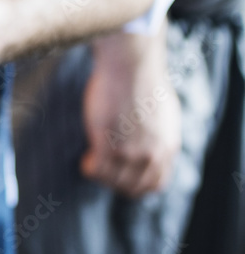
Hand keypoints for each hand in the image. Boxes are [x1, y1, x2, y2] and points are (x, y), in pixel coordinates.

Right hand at [80, 26, 181, 196]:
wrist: (131, 66)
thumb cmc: (144, 80)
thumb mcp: (165, 114)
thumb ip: (159, 135)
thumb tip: (152, 142)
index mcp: (167, 147)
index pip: (154, 184)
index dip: (136, 184)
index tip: (123, 174)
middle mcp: (151, 154)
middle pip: (131, 187)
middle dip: (115, 182)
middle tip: (103, 168)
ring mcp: (130, 152)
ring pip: (112, 181)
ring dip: (101, 175)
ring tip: (93, 160)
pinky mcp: (109, 144)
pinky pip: (97, 170)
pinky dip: (90, 168)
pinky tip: (87, 157)